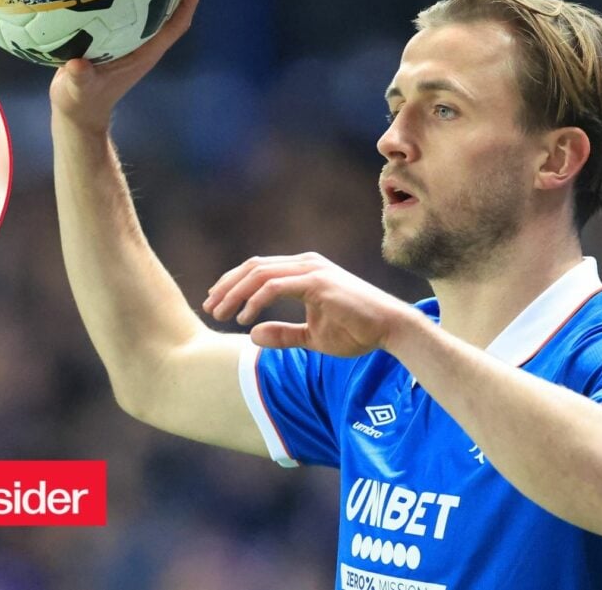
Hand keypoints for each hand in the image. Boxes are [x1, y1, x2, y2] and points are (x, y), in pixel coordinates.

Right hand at [49, 0, 202, 132]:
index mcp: (143, 55)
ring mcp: (128, 42)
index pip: (174, 27)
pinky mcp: (112, 39)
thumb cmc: (81, 103)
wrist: (76, 112)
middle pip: (166, 13)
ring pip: (147, 10)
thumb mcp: (78, 91)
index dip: (187, 5)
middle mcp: (141, 45)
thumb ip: (80, 78)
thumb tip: (78, 66)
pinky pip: (125, 12)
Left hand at [202, 252, 416, 356]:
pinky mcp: (317, 282)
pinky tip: (244, 319)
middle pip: (253, 266)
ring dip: (235, 293)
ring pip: (259, 274)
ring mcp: (312, 270)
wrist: (391, 329)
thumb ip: (283, 334)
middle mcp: (306, 264)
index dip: (233, 283)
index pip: (259, 269)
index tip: (216, 302)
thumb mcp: (312, 337)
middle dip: (227, 286)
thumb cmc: (357, 331)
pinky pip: (275, 287)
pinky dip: (254, 301)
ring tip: (221, 315)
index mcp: (304, 271)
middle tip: (210, 308)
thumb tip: (252, 335)